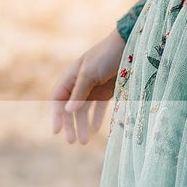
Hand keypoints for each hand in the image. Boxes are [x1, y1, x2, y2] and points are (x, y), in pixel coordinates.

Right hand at [51, 28, 125, 144]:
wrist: (130, 45)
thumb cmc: (106, 56)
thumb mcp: (90, 73)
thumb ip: (79, 93)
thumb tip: (67, 111)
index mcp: (72, 76)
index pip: (58, 99)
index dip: (56, 115)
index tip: (56, 131)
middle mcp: (80, 83)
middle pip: (70, 108)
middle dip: (70, 125)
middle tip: (72, 141)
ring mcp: (94, 88)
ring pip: (84, 110)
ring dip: (83, 125)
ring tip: (85, 141)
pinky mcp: (107, 91)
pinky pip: (99, 108)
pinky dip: (97, 118)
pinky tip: (97, 130)